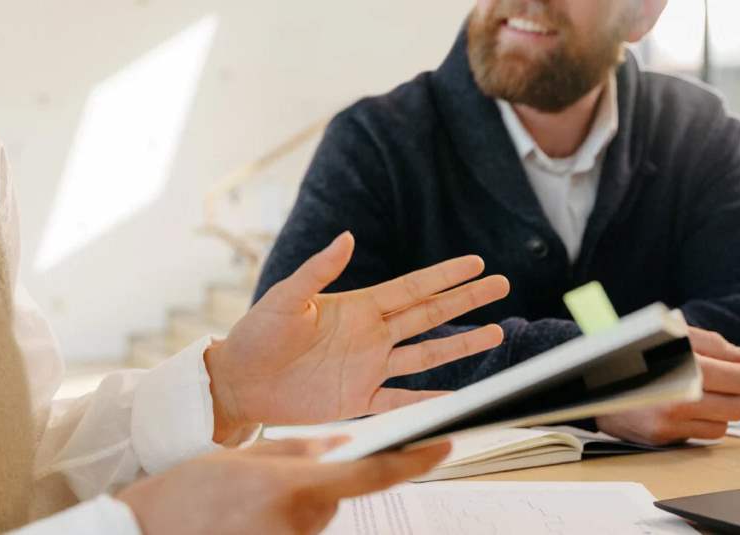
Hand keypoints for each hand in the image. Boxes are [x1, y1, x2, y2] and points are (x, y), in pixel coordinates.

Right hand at [117, 437, 450, 534]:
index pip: (371, 475)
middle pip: (339, 495)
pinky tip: (250, 518)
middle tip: (274, 474)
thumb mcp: (243, 457)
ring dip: (300, 502)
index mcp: (295, 488)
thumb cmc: (189, 494)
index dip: (414, 460)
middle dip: (322, 479)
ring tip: (250, 499)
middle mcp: (303, 525)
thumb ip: (298, 449)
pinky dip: (285, 521)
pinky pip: (300, 532)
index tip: (443, 445)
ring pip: (318, 515)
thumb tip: (343, 443)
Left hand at [206, 232, 509, 440]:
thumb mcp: (287, 298)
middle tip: (499, 286)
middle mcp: (370, 335)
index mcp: (357, 306)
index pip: (411, 287)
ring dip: (460, 345)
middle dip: (465, 301)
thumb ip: (319, 271)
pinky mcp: (358, 398)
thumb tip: (348, 237)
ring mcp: (368, 367)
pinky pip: (401, 399)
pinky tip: (456, 397)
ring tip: (495, 332)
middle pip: (429, 315)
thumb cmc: (256, 335)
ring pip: (426, 355)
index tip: (476, 263)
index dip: (445, 275)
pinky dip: (429, 400)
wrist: (239, 381)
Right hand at [597, 327, 739, 445]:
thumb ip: (714, 345)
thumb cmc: (631, 355)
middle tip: (735, 382)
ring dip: (723, 409)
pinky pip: (703, 436)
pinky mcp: (662, 437)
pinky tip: (691, 408)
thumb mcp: (672, 337)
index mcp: (681, 368)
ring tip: (709, 394)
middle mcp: (676, 398)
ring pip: (724, 424)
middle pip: (739, 406)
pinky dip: (705, 422)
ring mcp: (668, 421)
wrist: (588, 380)